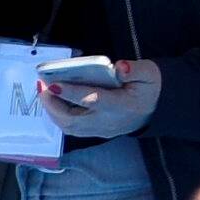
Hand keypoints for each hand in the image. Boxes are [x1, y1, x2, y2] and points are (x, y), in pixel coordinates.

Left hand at [44, 60, 159, 138]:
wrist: (157, 109)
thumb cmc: (151, 88)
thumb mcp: (150, 73)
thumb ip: (134, 70)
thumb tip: (118, 67)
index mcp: (122, 105)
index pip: (93, 100)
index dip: (71, 92)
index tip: (53, 84)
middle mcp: (107, 121)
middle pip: (73, 118)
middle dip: (52, 104)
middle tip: (41, 86)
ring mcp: (100, 129)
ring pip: (68, 126)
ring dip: (52, 111)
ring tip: (44, 93)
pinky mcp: (95, 132)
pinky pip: (71, 129)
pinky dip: (58, 117)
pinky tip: (53, 104)